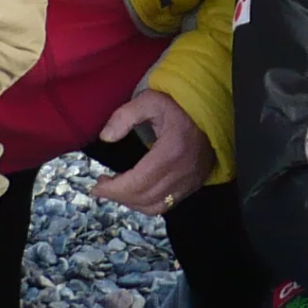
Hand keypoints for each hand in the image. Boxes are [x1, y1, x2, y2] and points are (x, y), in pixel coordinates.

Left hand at [86, 90, 214, 213]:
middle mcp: (182, 172)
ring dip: (132, 203)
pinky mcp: (194, 184)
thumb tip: (106, 137)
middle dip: (118, 197)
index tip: (96, 186)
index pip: (137, 182)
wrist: (211, 109)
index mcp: (171, 152)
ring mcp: (190, 181)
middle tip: (102, 186)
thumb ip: (125, 116)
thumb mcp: (150, 100)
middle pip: (144, 198)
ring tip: (118, 189)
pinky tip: (137, 191)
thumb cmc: (179, 104)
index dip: (113, 190)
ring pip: (156, 206)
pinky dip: (148, 203)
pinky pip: (168, 204)